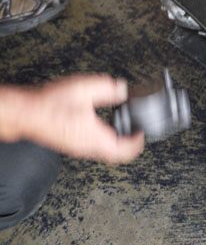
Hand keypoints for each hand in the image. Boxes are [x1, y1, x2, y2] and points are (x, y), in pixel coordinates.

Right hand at [0, 75, 143, 162]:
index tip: (143, 132)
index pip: (126, 151)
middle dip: (130, 145)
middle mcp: (87, 147)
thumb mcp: (86, 89)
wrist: (23, 112)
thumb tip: (123, 90)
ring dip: (117, 143)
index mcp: (95, 138)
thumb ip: (110, 89)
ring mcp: (77, 148)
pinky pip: (93, 147)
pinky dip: (104, 140)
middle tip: (137, 133)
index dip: (139, 142)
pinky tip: (102, 127)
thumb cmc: (48, 105)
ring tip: (123, 128)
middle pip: (116, 156)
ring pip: (104, 153)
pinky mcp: (69, 144)